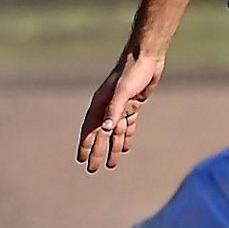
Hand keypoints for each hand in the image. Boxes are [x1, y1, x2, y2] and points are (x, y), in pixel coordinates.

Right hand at [77, 52, 163, 172]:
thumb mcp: (123, 91)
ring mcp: (121, 105)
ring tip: (112, 164)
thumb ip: (114, 111)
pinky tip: (126, 147)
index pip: (90, 129)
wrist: (147, 57)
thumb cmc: (133, 72)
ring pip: (116, 132)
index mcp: (101, 104)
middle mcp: (109, 106)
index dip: (85, 144)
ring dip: (113, 147)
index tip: (81, 160)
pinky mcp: (133, 103)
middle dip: (98, 151)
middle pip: (102, 134)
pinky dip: (127, 135)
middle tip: (94, 169)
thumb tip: (106, 131)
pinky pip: (128, 124)